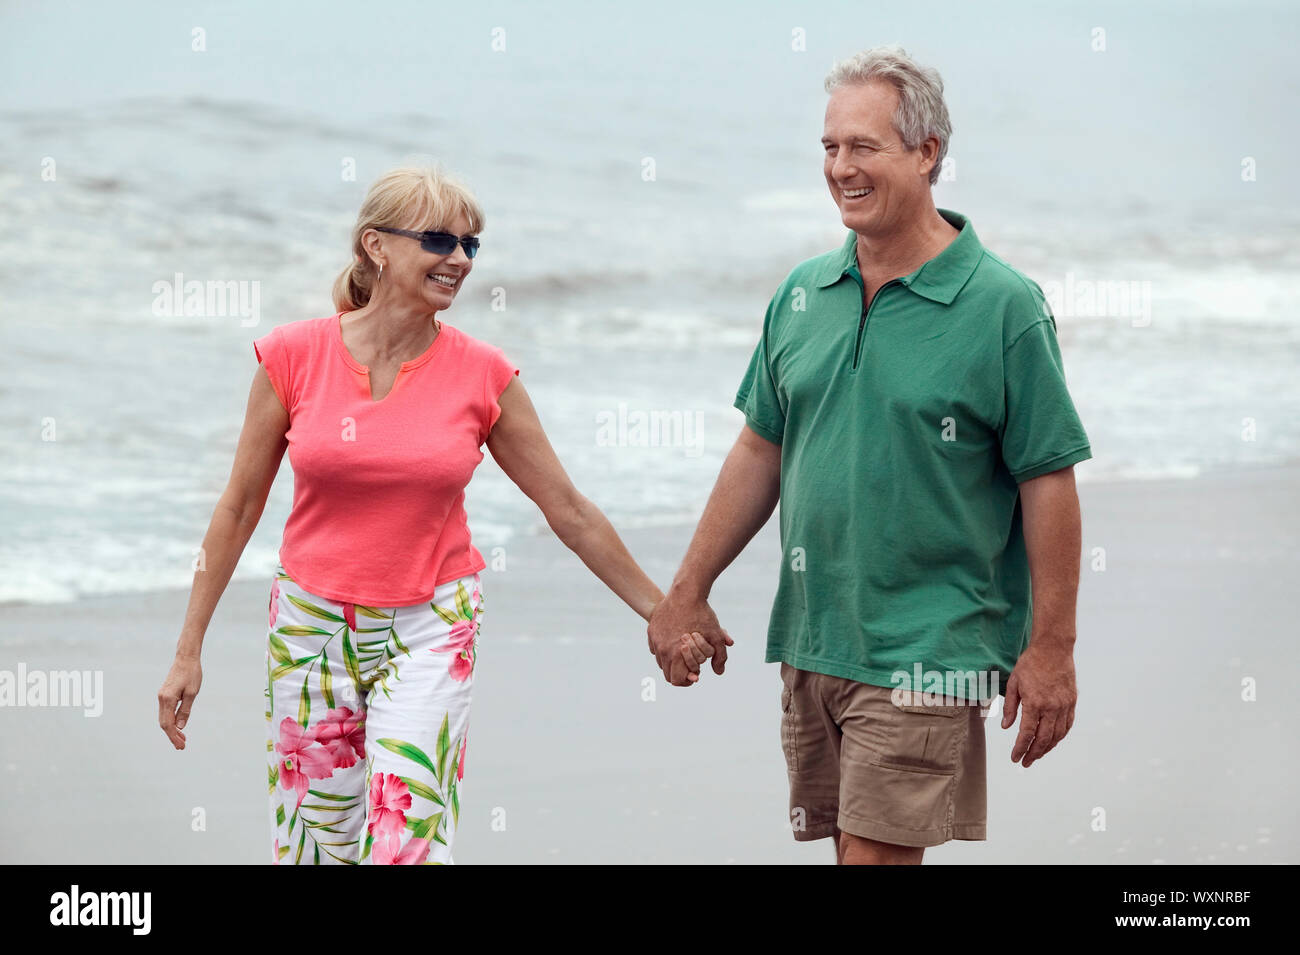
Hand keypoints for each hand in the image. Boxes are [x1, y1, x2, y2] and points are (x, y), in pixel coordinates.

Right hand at [158, 650, 202, 749]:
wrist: (186, 658)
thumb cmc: (192, 674)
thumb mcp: (192, 693)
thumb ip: (185, 711)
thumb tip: (180, 727)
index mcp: (167, 699)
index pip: (168, 724)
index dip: (174, 736)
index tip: (181, 746)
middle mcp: (161, 699)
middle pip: (164, 723)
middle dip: (172, 736)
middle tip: (182, 746)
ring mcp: (162, 696)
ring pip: (164, 718)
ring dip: (172, 729)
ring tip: (182, 739)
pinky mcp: (165, 694)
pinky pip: (166, 712)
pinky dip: (172, 721)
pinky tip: (179, 726)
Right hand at [647, 585, 733, 686]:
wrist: (686, 592)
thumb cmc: (702, 615)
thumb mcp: (716, 636)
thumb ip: (720, 657)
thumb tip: (718, 672)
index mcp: (675, 654)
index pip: (676, 680)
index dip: (687, 680)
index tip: (696, 674)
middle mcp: (662, 649)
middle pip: (667, 673)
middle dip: (680, 671)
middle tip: (692, 664)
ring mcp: (655, 639)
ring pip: (660, 660)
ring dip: (672, 660)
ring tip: (684, 651)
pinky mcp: (651, 630)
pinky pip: (655, 647)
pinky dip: (664, 649)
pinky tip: (675, 640)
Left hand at [1001, 642, 1076, 767]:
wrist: (1054, 649)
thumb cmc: (1030, 664)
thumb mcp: (1014, 683)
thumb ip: (1011, 707)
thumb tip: (1007, 727)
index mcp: (1035, 703)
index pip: (1027, 733)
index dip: (1021, 748)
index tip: (1015, 758)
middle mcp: (1052, 707)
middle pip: (1044, 739)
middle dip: (1034, 754)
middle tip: (1025, 762)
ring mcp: (1064, 706)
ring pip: (1057, 735)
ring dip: (1047, 748)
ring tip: (1036, 754)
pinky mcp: (1072, 703)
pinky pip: (1067, 725)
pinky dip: (1059, 737)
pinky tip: (1052, 741)